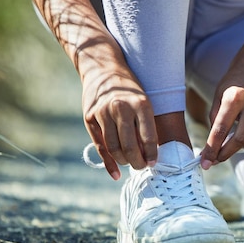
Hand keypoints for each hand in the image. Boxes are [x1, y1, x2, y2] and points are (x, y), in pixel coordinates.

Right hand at [80, 51, 157, 179]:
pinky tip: (116, 174)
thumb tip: (149, 154)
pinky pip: (100, 146)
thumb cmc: (130, 89)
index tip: (154, 163)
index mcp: (140, 103)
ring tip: (131, 164)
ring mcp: (103, 112)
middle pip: (129, 146)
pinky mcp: (90, 117)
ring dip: (124, 162)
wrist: (103, 68)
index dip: (151, 155)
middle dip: (137, 162)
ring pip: (114, 148)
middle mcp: (121, 108)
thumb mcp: (144, 100)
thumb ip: (146, 124)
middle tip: (142, 167)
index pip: (148, 137)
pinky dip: (108, 163)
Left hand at [200, 62, 243, 168]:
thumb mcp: (218, 96)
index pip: (221, 129)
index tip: (205, 162)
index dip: (212, 149)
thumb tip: (213, 146)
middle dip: (226, 153)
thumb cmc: (234, 83)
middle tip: (217, 158)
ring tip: (241, 140)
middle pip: (241, 138)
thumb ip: (215, 119)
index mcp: (235, 96)